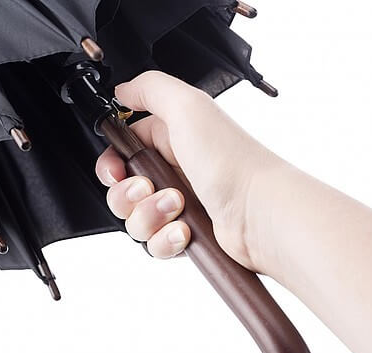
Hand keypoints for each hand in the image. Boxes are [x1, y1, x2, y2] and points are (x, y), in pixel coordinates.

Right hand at [95, 71, 281, 268]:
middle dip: (128, 195)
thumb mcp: (188, 106)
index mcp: (171, 138)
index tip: (116, 171)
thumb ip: (150, 88)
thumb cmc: (232, 162)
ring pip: (135, 221)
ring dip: (149, 217)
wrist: (260, 213)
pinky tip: (184, 231)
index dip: (111, 165)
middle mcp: (174, 171)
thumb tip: (122, 90)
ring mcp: (180, 205)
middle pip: (122, 191)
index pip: (122, 152)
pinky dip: (165, 240)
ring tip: (178, 207)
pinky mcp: (187, 235)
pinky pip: (155, 245)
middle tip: (150, 188)